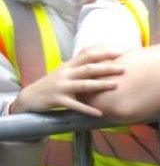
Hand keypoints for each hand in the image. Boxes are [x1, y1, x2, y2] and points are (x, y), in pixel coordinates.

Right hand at [9, 46, 123, 115]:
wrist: (30, 97)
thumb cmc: (53, 84)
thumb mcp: (65, 71)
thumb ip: (80, 63)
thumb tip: (99, 52)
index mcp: (69, 66)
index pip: (87, 55)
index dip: (104, 53)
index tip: (120, 53)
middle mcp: (65, 74)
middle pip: (88, 69)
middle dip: (106, 68)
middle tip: (123, 69)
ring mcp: (61, 87)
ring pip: (83, 85)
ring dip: (100, 85)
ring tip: (115, 85)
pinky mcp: (57, 100)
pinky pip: (75, 105)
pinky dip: (88, 110)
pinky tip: (99, 113)